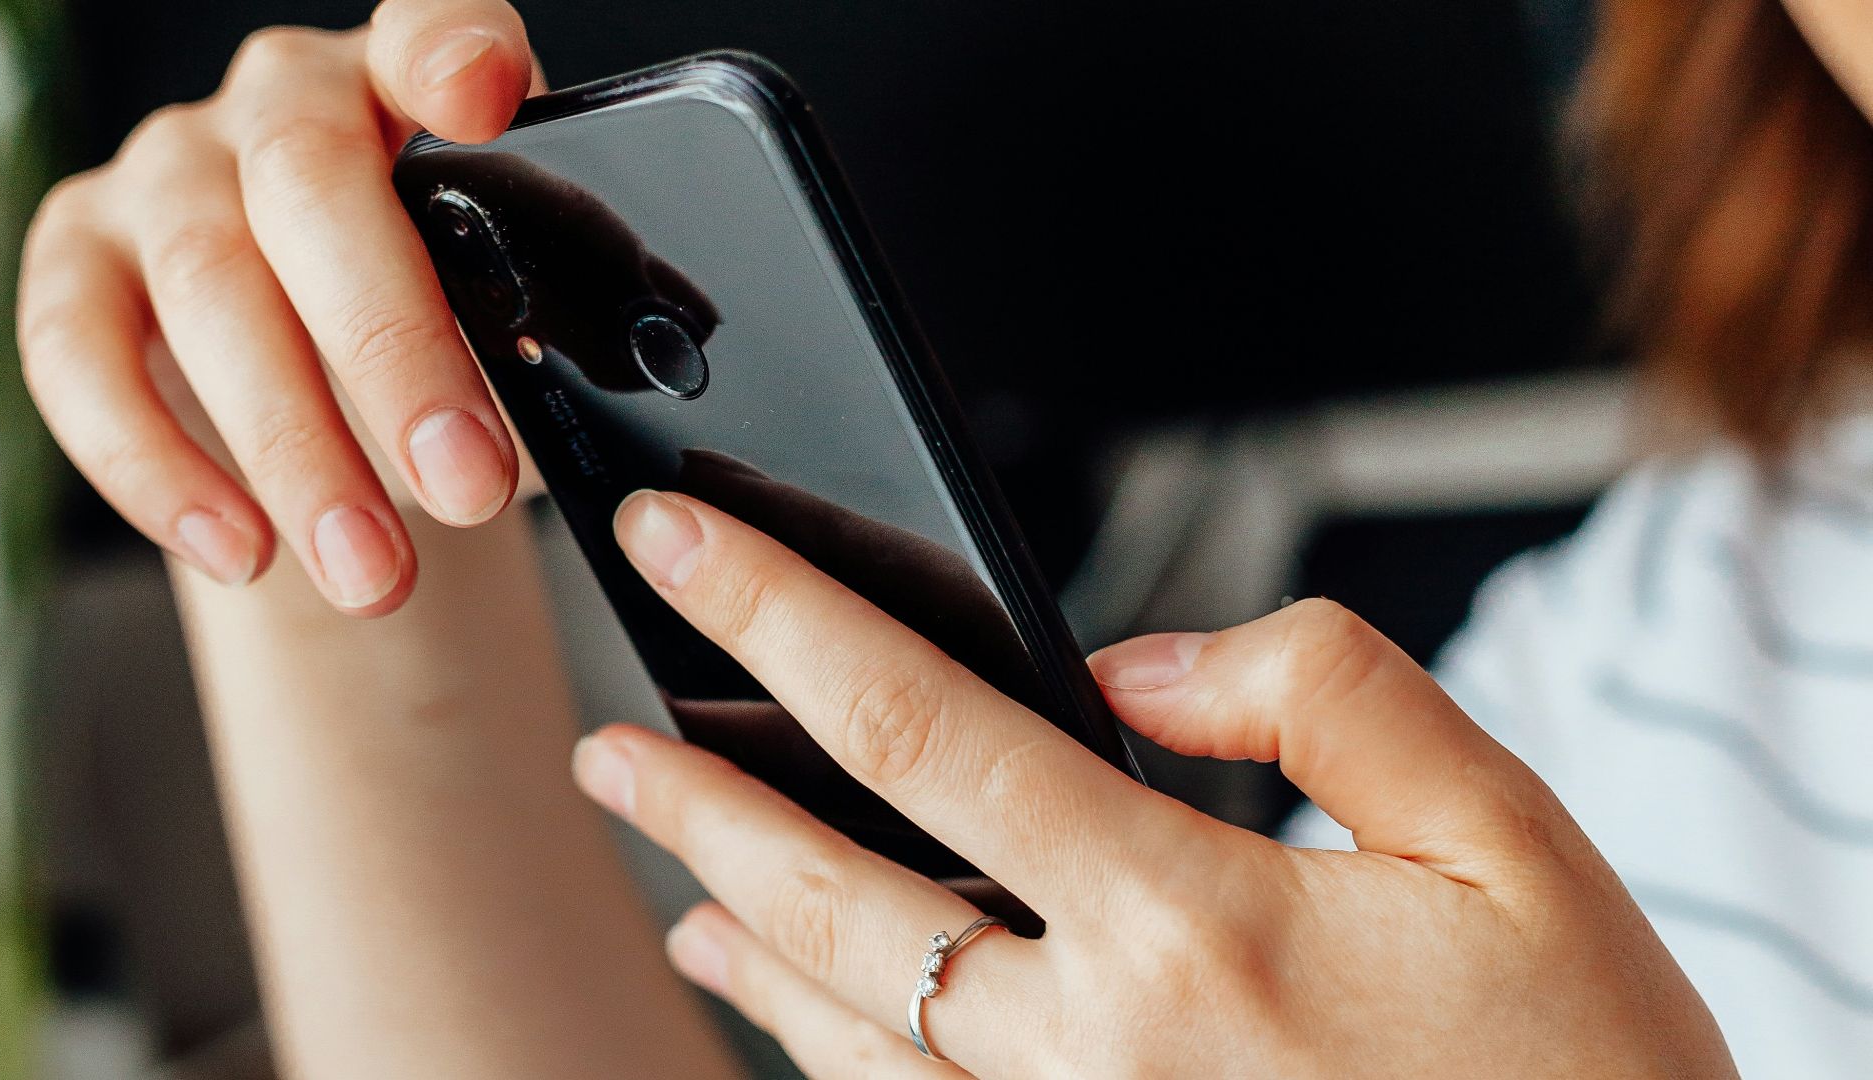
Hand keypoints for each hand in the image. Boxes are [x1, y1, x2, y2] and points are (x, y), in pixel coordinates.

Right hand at [18, 0, 540, 614]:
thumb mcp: (519, 323)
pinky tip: (241, 550)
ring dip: (295, 448)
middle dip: (394, 353)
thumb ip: (547, 331)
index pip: (431, 30)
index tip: (481, 98)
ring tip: (373, 573)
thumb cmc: (451, 338)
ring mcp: (169, 172)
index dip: (449, 52)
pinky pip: (79, 353)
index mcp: (413, 89)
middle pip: (314, 192)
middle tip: (467, 487)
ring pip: (210, 287)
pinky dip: (156, 466)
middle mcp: (283, 103)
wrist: (342, 394)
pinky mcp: (76, 256)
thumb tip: (579, 415)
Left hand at [573, 491, 1738, 1077]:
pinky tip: (771, 998)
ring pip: (847, 1021)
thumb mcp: (1510, 832)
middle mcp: (1101, 1047)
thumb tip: (1143, 661)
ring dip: (734, 919)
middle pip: (837, 893)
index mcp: (1193, 923)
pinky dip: (810, 1044)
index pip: (927, 730)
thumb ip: (1323, 694)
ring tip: (661, 846)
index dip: (784, 619)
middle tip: (608, 730)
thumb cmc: (1579, 1073)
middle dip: (703, 792)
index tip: (686, 550)